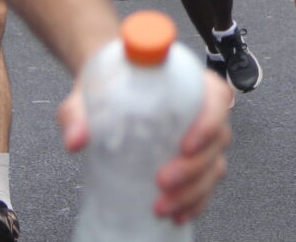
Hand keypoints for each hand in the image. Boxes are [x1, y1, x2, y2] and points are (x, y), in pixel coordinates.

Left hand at [57, 71, 231, 225]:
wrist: (106, 93)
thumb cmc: (107, 87)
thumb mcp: (88, 95)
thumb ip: (79, 113)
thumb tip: (77, 139)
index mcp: (187, 82)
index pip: (216, 97)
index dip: (209, 122)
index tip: (186, 144)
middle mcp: (200, 108)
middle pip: (218, 138)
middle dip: (194, 168)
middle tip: (162, 181)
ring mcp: (200, 137)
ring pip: (214, 166)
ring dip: (194, 191)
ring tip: (162, 206)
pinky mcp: (193, 161)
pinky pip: (206, 184)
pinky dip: (196, 202)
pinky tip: (177, 214)